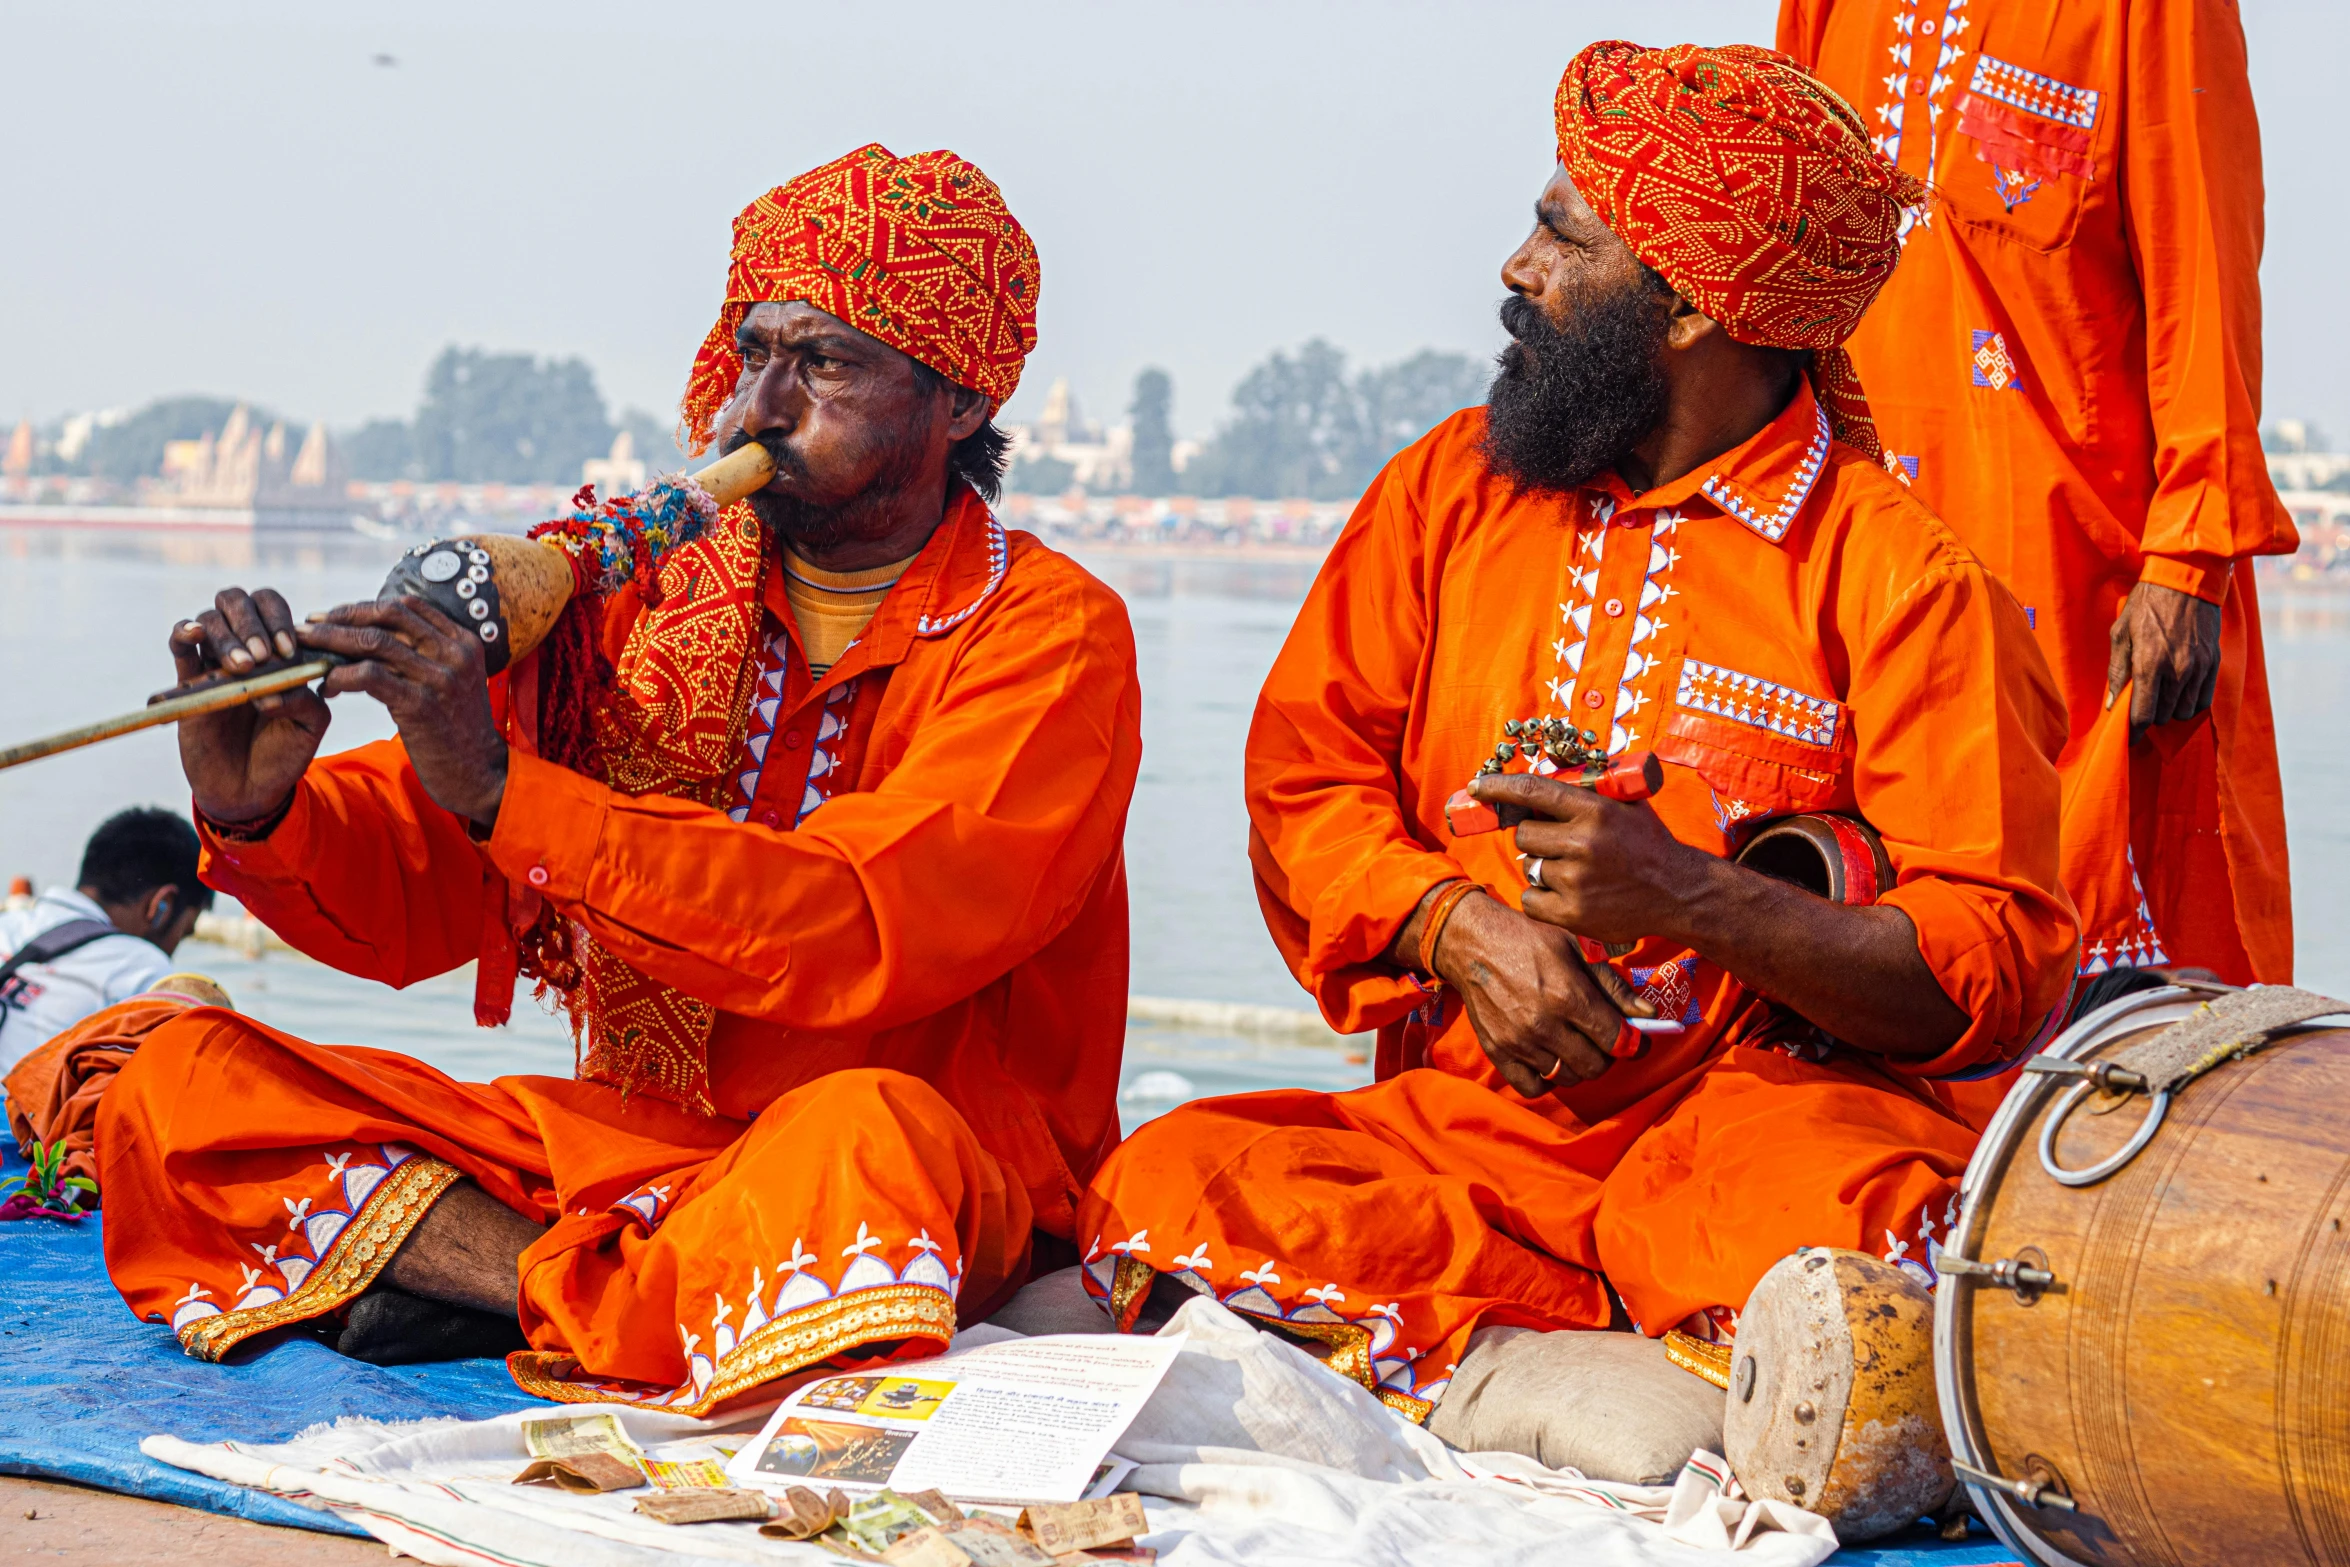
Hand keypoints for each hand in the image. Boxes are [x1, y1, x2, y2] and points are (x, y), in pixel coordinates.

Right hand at [171, 587, 329, 826]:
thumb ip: (304, 698)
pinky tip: (194, 633)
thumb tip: (272, 685)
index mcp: (280, 652)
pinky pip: (179, 645)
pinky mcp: (188, 681)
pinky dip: (184, 631)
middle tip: (262, 656)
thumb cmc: (283, 753)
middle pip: (239, 601)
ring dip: (226, 635)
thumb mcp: (310, 725)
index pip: (274, 608)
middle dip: (251, 620)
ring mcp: (215, 663)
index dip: (280, 620)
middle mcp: (247, 649)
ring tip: (241, 668)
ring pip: (210, 619)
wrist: (250, 790)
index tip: (287, 652)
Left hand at [299, 596, 508, 826]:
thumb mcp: (453, 681)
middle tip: (309, 626)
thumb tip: (372, 636)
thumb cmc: (457, 729)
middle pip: (387, 617)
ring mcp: (439, 677)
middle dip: (342, 617)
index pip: (407, 607)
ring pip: (373, 642)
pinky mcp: (420, 704)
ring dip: (331, 642)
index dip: (365, 607)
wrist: (479, 773)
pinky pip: (369, 676)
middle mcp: (454, 653)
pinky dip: (341, 676)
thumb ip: (426, 656)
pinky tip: (328, 686)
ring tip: (306, 652)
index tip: (335, 616)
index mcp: (463, 641)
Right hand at [1415, 889, 1646, 1094]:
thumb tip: (1648, 1014)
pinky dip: (1546, 1079)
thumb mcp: (1578, 949)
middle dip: (1606, 1055)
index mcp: (1568, 996)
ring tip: (1574, 1045)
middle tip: (1601, 1039)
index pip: (1615, 1040)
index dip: (1632, 1042)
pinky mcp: (1497, 1052)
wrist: (1473, 943)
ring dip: (1577, 1066)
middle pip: (1594, 1065)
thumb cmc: (1530, 940)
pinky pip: (1532, 1087)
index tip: (1634, 1039)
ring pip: (1567, 1078)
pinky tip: (1549, 1058)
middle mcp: (1544, 1025)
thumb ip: (1614, 985)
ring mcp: (1518, 1042)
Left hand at [1474, 772, 1712, 946]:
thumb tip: (1549, 762)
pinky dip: (1542, 898)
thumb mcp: (1626, 804)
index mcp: (1594, 811)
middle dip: (1537, 838)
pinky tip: (1569, 894)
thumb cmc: (1648, 844)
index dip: (1499, 786)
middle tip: (1563, 845)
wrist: (1678, 893)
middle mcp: (1582, 843)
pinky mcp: (1572, 913)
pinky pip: (1531, 899)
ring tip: (1579, 873)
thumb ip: (1589, 787)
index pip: (1533, 791)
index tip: (1477, 786)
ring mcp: (1576, 881)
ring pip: (1530, 867)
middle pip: (1524, 834)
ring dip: (1545, 868)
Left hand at [2106, 581, 2221, 736]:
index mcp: (2150, 664)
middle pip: (2164, 717)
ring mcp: (2199, 667)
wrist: (2187, 579)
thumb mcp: (2121, 633)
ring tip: (2159, 698)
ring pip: (2185, 712)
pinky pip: (2204, 699)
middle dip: (2150, 717)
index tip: (2129, 735)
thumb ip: (2117, 671)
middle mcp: (2177, 670)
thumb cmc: (2146, 604)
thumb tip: (2112, 704)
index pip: (2143, 715)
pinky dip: (2190, 702)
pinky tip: (2178, 692)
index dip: (2134, 730)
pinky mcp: (2213, 662)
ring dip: (2170, 711)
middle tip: (2141, 707)